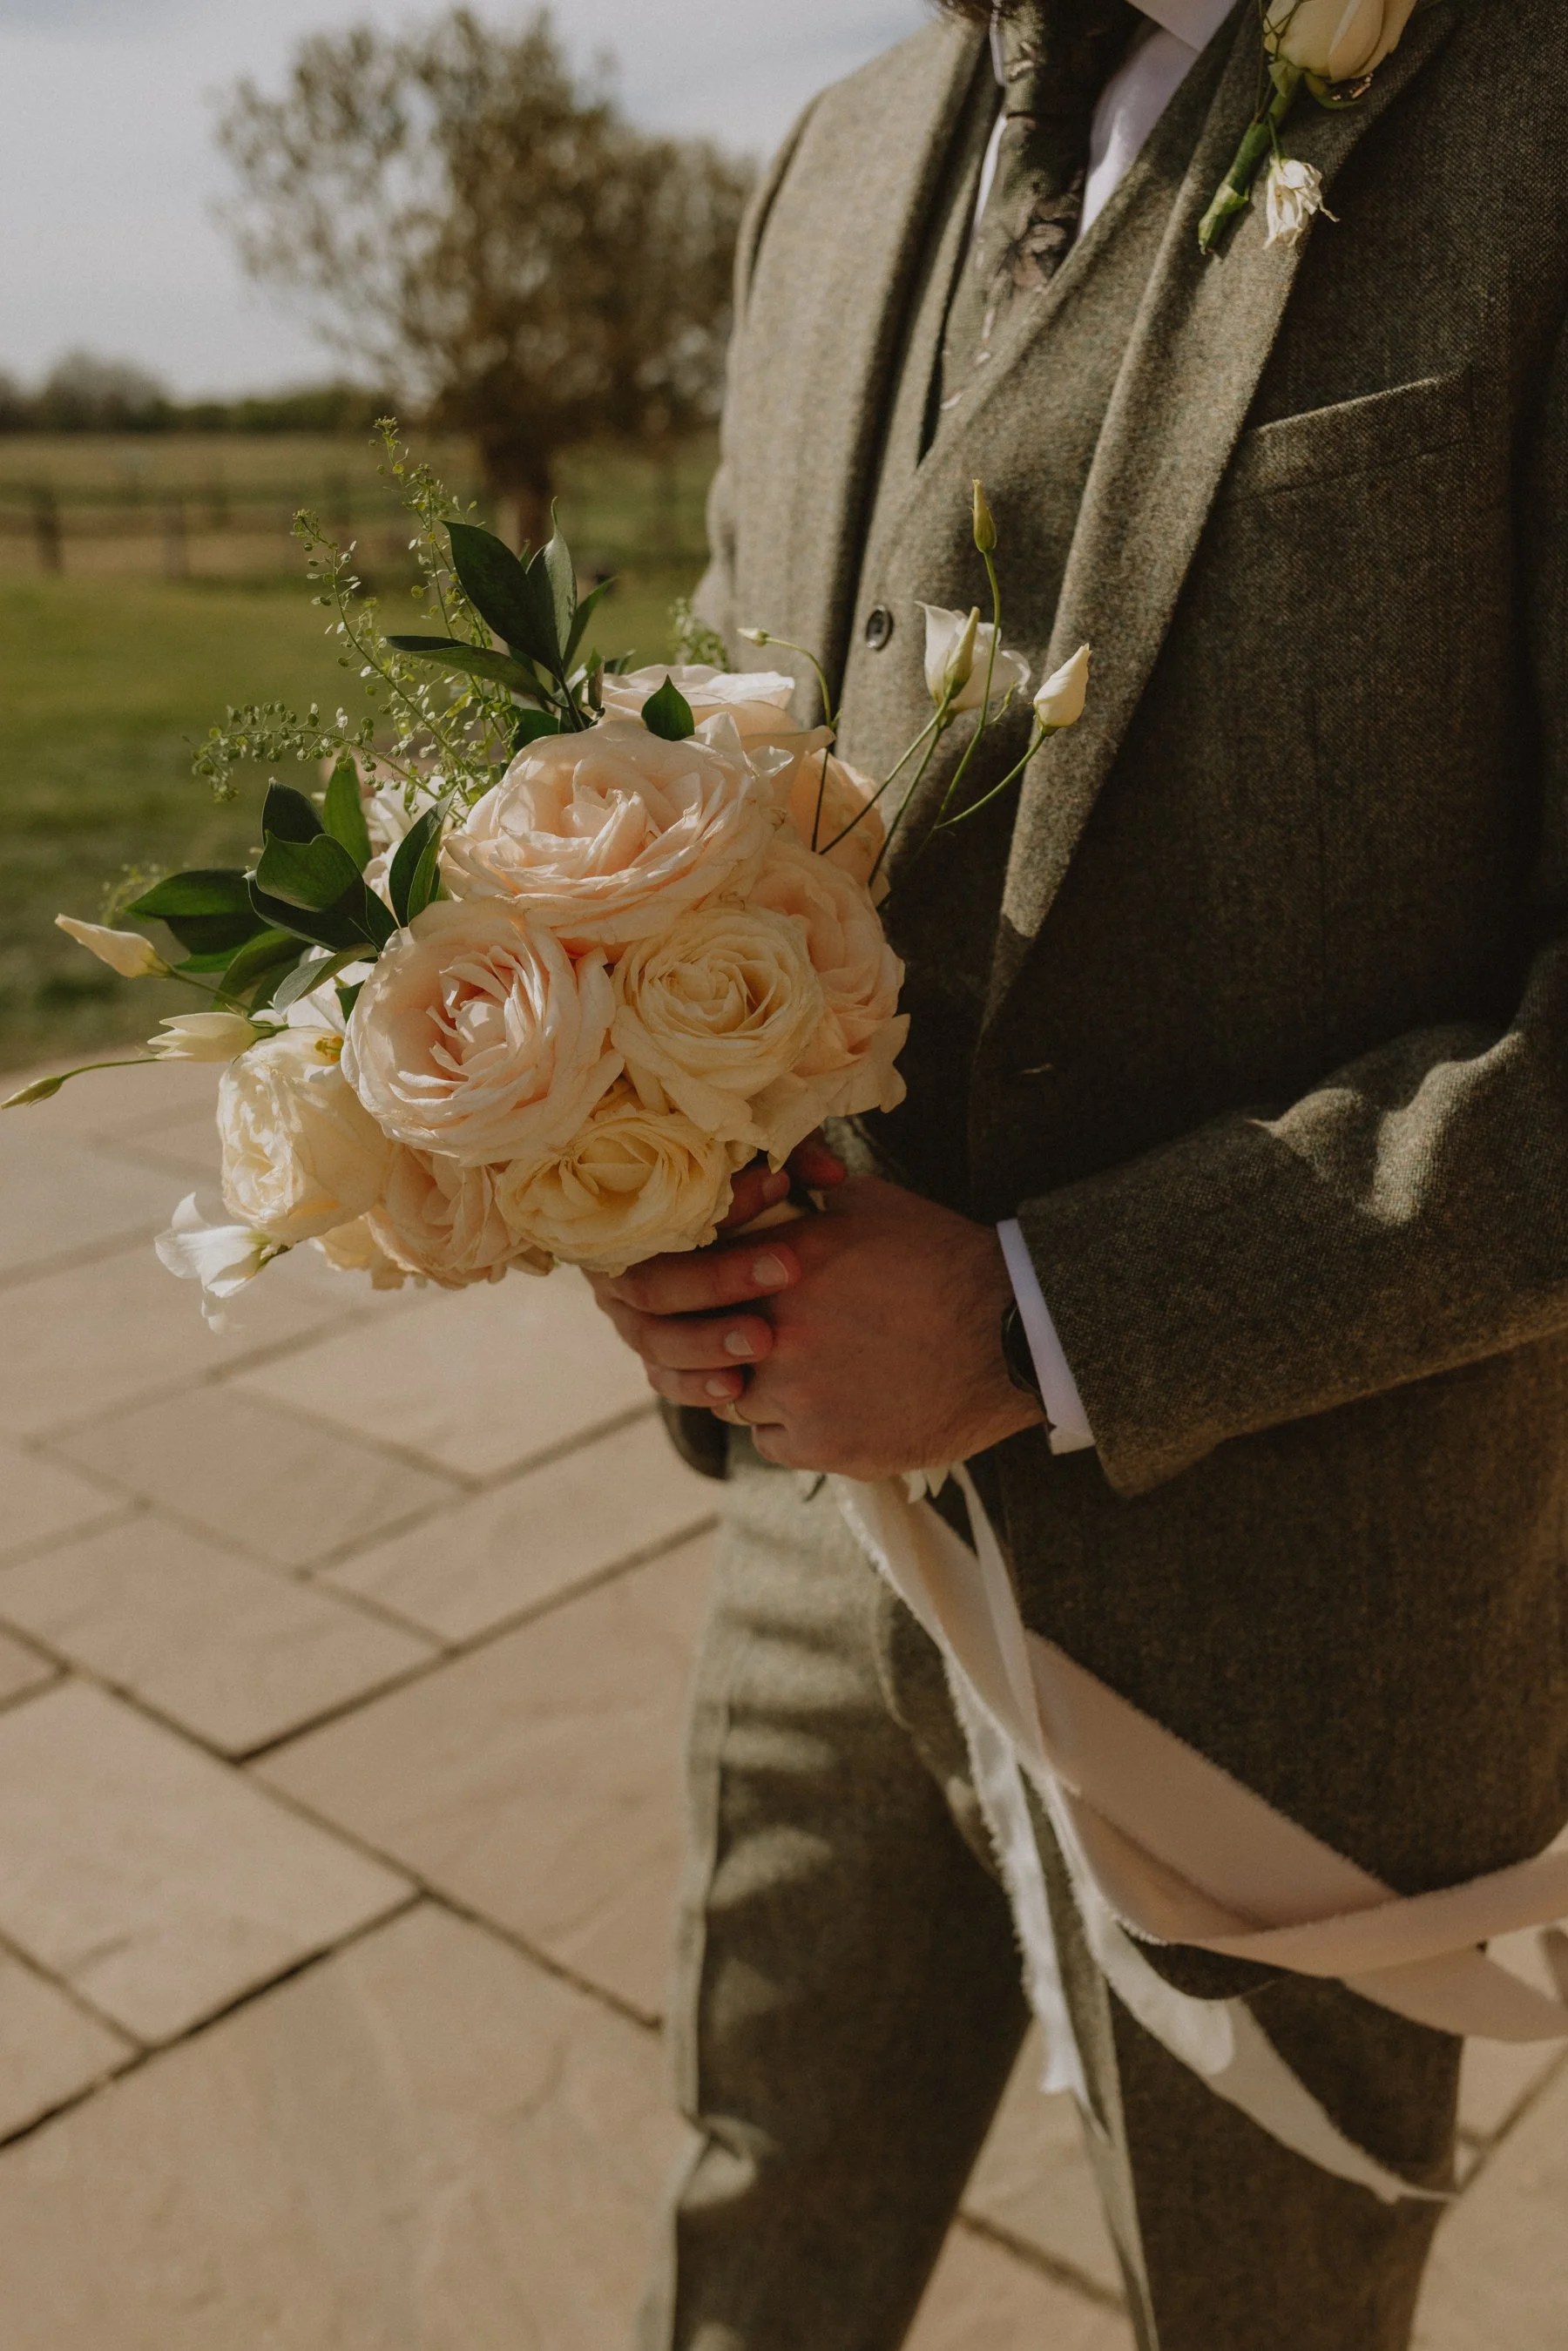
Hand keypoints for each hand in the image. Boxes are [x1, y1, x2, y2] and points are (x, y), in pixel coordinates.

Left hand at [588, 1143, 1043, 1478]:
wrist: (1011, 1334)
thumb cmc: (945, 1260)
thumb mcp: (872, 1203)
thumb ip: (808, 1189)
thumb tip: (772, 1171)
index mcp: (781, 1266)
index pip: (701, 1279)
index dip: (710, 1287)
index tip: (726, 1294)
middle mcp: (778, 1331)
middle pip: (711, 1343)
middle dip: (726, 1338)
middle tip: (756, 1336)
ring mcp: (798, 1395)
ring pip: (735, 1398)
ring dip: (757, 1386)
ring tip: (803, 1373)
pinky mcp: (824, 1446)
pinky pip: (771, 1442)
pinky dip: (790, 1428)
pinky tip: (828, 1406)